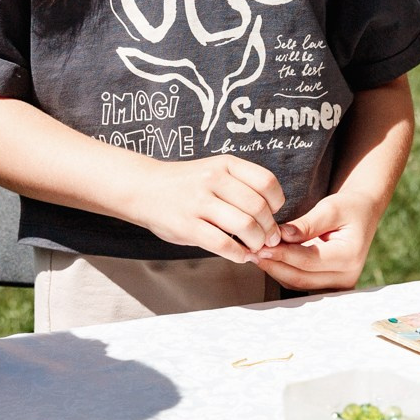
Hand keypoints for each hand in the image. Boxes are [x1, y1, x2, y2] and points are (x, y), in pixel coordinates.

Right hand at [135, 155, 286, 261]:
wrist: (143, 188)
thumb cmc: (185, 184)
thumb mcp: (214, 171)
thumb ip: (240, 187)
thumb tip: (272, 216)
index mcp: (224, 164)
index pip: (266, 182)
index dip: (277, 203)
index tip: (273, 213)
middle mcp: (213, 180)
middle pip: (258, 207)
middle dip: (270, 229)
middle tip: (269, 238)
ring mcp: (198, 202)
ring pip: (244, 226)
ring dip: (256, 243)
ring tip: (255, 247)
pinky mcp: (186, 226)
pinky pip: (222, 244)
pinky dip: (238, 254)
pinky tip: (240, 255)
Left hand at [253, 184, 386, 292]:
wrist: (364, 214)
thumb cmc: (348, 207)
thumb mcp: (331, 208)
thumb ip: (306, 224)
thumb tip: (280, 235)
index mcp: (350, 256)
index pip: (308, 260)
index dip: (282, 253)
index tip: (260, 244)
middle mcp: (347, 277)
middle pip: (301, 278)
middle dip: (274, 264)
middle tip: (251, 252)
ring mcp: (339, 286)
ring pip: (298, 285)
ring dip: (275, 270)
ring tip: (256, 254)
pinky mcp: (330, 287)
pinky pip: (301, 284)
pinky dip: (283, 272)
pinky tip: (269, 259)